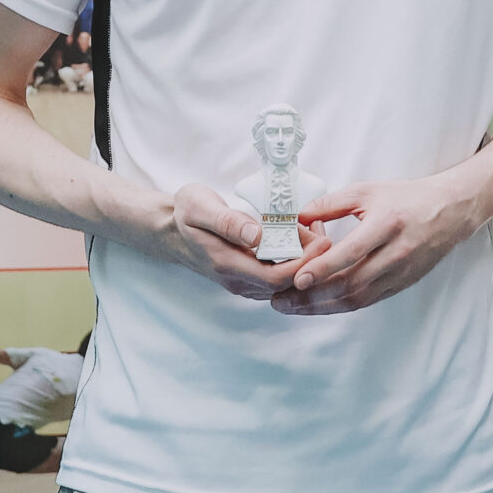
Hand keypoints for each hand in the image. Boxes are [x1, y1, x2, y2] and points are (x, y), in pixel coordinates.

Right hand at [167, 183, 319, 301]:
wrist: (168, 230)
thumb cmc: (184, 214)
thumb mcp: (200, 207)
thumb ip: (228, 222)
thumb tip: (257, 235)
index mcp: (226, 264)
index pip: (275, 277)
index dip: (304, 264)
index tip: (321, 241)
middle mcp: (236, 280)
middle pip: (285, 285)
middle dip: (310, 263)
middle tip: (323, 234)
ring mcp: (241, 282)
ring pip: (283, 284)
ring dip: (304, 263)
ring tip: (314, 233)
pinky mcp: (246, 277)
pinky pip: (276, 277)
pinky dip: (293, 262)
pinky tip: (299, 239)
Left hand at [280, 174, 492, 315]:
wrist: (450, 211)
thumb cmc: (407, 198)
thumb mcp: (367, 191)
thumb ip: (331, 203)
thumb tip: (297, 218)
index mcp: (386, 224)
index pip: (351, 252)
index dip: (323, 268)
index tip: (297, 278)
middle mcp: (396, 253)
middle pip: (351, 283)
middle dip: (313, 296)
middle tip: (282, 299)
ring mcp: (401, 273)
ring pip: (358, 298)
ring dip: (322, 307)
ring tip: (293, 306)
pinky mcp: (401, 285)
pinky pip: (367, 301)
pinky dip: (340, 305)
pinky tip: (319, 304)